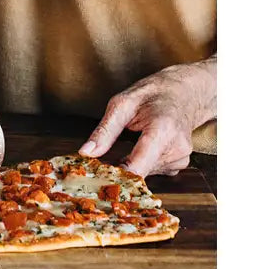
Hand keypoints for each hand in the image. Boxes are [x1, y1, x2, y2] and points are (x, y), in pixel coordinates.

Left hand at [80, 58, 216, 177]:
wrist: (183, 92)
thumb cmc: (152, 94)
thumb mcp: (122, 104)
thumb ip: (104, 131)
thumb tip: (86, 153)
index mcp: (162, 130)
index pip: (138, 168)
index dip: (115, 176)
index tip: (98, 176)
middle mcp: (176, 148)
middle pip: (139, 172)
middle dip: (120, 168)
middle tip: (109, 152)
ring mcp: (180, 158)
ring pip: (145, 173)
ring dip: (132, 163)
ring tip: (132, 140)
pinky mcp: (180, 164)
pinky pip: (154, 171)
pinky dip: (143, 162)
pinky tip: (144, 146)